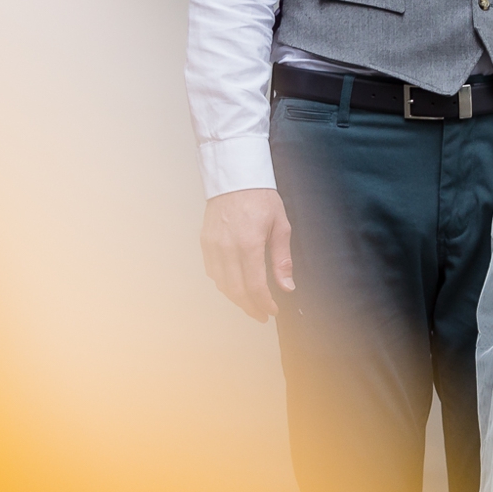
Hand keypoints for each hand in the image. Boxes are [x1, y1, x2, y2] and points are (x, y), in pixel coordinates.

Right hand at [201, 187, 292, 321]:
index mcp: (249, 243)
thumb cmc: (261, 198)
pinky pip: (213, 272)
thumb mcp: (280, 225)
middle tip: (262, 315)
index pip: (255, 285)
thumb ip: (282, 259)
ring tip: (251, 303)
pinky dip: (224, 284)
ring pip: (222, 284)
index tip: (272, 311)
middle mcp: (227, 247)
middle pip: (236, 290)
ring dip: (237, 298)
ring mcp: (213, 246)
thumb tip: (287, 286)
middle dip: (250, 307)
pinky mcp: (205, 243)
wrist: (235, 177)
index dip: (264, 303)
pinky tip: (236, 285)